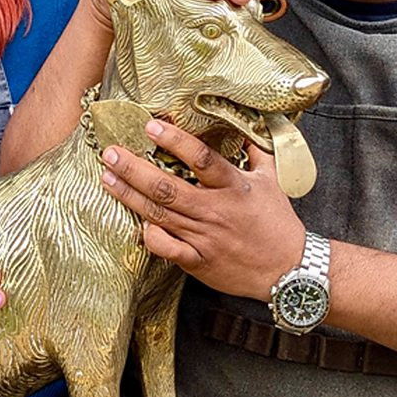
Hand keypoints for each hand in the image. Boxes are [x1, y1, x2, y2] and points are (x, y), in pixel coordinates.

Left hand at [97, 121, 306, 300]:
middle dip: (134, 169)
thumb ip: (255, 153)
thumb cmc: (278, 223)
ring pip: (160, 214)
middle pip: (168, 188)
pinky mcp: (198, 261)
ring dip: (130, 196)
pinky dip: (149, 237)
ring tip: (108, 178)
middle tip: (110, 153)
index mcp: (233, 187)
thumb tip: (246, 128)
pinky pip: (167, 249)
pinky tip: (133, 223)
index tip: (151, 126)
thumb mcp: (272, 181)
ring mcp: (204, 238)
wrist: (288, 270)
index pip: (202, 159)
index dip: (176, 141)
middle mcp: (215, 211)